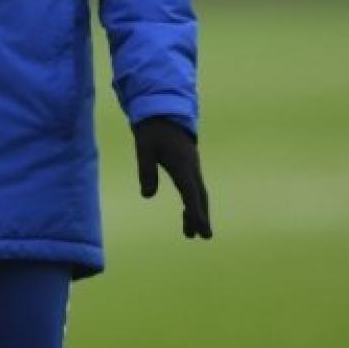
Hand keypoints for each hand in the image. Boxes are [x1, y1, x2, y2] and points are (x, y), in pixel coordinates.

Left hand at [134, 117, 212, 238]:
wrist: (163, 111)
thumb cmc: (152, 130)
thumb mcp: (144, 147)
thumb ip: (146, 171)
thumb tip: (148, 196)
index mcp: (182, 164)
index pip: (191, 192)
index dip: (196, 212)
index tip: (201, 230)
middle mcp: (191, 167)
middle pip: (199, 196)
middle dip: (201, 216)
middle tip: (204, 236)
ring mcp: (192, 166)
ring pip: (198, 193)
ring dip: (196, 212)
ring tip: (191, 234)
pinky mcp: (189, 166)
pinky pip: (194, 188)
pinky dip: (192, 202)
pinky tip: (186, 213)